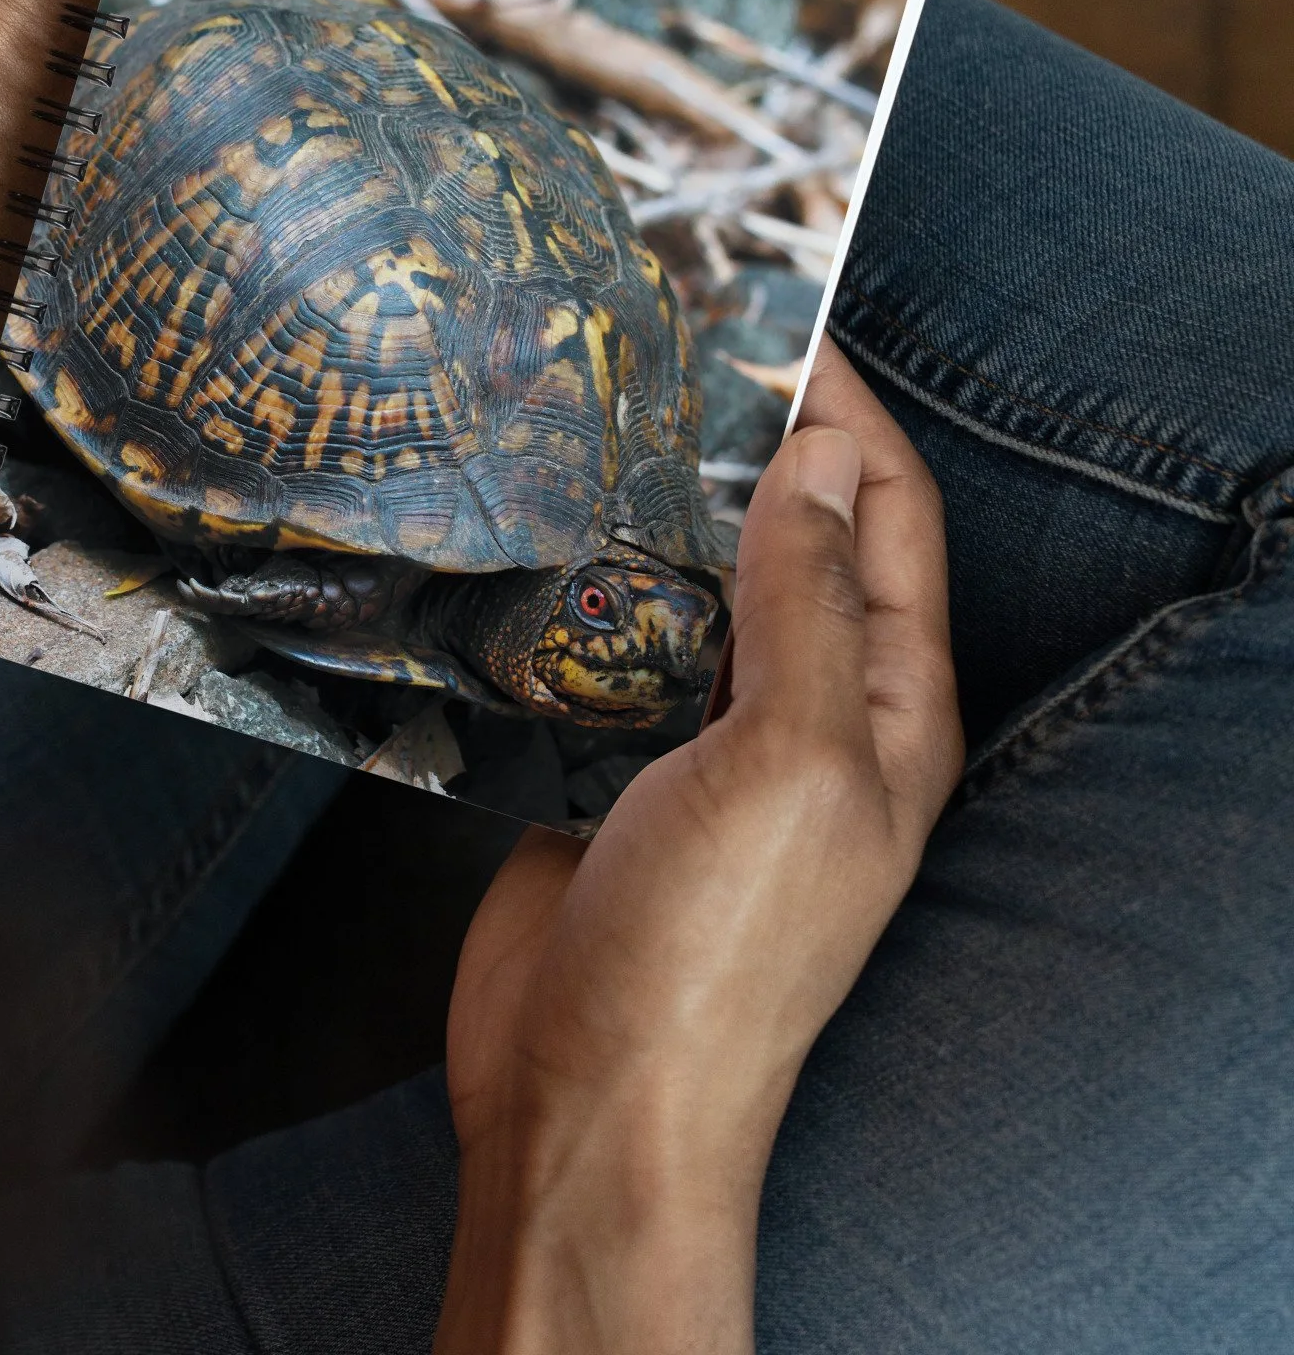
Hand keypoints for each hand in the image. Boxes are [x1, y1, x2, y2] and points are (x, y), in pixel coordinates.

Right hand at [438, 338, 962, 1353]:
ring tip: (588, 408)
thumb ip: (807, 606)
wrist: (588, 1104)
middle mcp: (805, 712)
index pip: (889, 516)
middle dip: (745, 441)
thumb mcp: (790, 765)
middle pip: (792, 538)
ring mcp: (702, 738)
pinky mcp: (607, 759)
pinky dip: (584, 577)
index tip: (778, 316)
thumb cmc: (712, 954)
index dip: (846, 412)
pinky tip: (531, 525)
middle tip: (662, 344)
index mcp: (886, 708)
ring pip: (691, 583)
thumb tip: (824, 457)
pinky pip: (607, 642)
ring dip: (655, 503)